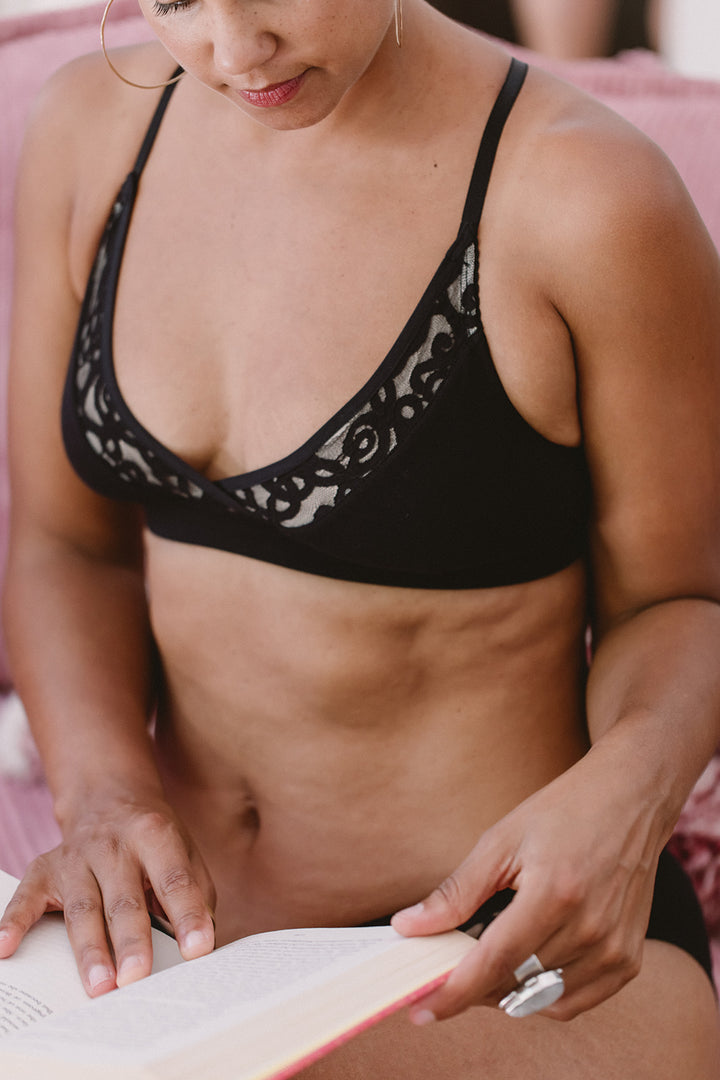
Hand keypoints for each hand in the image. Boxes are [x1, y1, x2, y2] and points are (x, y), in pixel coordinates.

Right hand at [0, 792, 215, 996]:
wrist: (107, 799)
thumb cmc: (152, 841)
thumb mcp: (184, 852)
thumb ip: (195, 895)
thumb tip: (203, 948)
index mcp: (155, 836)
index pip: (175, 879)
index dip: (188, 914)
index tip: (199, 949)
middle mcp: (114, 845)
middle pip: (125, 899)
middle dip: (132, 941)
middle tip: (138, 979)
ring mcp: (76, 857)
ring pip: (84, 907)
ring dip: (90, 948)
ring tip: (100, 986)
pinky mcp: (45, 868)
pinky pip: (27, 897)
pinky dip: (14, 921)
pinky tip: (6, 948)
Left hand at [391, 750, 661, 1022]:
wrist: (629, 799)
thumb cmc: (562, 812)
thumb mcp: (501, 840)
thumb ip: (456, 891)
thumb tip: (409, 927)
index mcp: (554, 892)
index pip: (495, 961)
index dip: (454, 992)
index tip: (419, 1010)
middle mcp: (590, 928)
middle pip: (515, 983)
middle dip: (471, 986)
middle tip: (443, 973)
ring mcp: (614, 948)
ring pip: (541, 999)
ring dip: (504, 990)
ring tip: (484, 962)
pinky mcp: (628, 960)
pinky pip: (574, 1001)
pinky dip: (541, 994)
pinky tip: (524, 967)